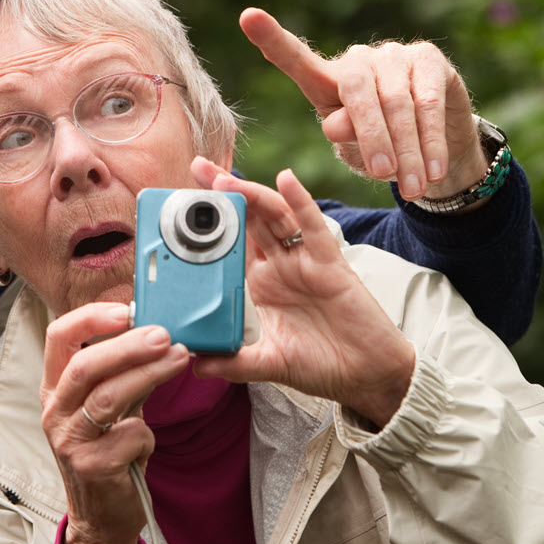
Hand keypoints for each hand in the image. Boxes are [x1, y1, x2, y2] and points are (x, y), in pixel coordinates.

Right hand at [40, 302, 189, 543]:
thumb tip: (157, 329)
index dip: (90, 318)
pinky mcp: (91, 467)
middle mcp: (54, 410)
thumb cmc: (109, 451)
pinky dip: (148, 434)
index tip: (126, 309)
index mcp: (55, 387)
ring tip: (181, 358)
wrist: (103, 515)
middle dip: (128, 345)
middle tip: (165, 333)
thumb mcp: (110, 406)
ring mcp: (69, 440)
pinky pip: (130, 435)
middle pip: (85, 365)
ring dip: (149, 373)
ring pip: (108, 397)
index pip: (59, 337)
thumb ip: (123, 371)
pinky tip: (148, 443)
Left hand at [191, 157, 415, 427]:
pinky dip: (300, 201)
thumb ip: (234, 362)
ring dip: (251, 193)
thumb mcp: (269, 364)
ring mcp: (302, 260)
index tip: (176, 206)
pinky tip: (286, 180)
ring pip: (274, 216)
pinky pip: (313, 227)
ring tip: (225, 179)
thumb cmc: (320, 365)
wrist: (367, 376)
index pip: (226, 244)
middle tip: (197, 167)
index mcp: (257, 284)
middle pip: (246, 219)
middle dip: (222, 192)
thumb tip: (193, 364)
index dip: (205, 223)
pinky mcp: (330, 263)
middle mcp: (277, 265)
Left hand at [239, 8, 486, 200]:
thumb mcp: (353, 149)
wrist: (434, 149)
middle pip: (357, 93)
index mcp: (325, 80)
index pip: (296, 59)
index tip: (248, 17)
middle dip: (371, 138)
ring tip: (410, 187)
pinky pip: (429, 101)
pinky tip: (434, 168)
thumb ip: (342, 135)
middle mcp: (357, 60)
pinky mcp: (429, 59)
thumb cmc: (382, 149)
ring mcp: (394, 55)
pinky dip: (430, 139)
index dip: (272, 38)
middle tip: (382, 175)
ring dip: (406, 149)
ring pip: (398, 102)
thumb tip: (335, 125)